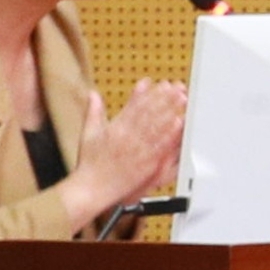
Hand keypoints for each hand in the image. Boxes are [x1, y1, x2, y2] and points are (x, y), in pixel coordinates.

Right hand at [68, 79, 192, 220]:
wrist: (92, 188)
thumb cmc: (90, 164)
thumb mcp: (87, 134)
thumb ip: (93, 112)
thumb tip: (93, 94)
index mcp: (114, 128)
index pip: (132, 106)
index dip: (144, 92)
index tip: (153, 82)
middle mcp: (127, 136)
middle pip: (149, 113)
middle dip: (163, 97)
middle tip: (176, 85)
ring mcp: (138, 149)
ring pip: (157, 126)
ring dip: (171, 111)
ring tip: (182, 98)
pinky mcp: (146, 163)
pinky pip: (161, 146)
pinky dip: (170, 134)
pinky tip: (179, 124)